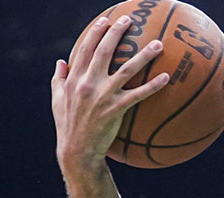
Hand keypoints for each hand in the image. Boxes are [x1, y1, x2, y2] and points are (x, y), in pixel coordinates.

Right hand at [52, 15, 169, 167]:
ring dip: (144, 55)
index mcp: (74, 79)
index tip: (105, 20)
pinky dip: (153, 85)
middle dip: (117, 32)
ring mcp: (103, 96)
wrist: (77, 151)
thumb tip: (60, 62)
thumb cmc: (67, 126)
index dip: (96, 32)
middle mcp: (88, 83)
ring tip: (158, 44)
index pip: (85, 49)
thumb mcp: (57, 101)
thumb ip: (59, 79)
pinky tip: (166, 77)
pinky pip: (138, 95)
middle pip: (105, 51)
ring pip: (126, 69)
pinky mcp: (116, 110)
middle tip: (130, 19)